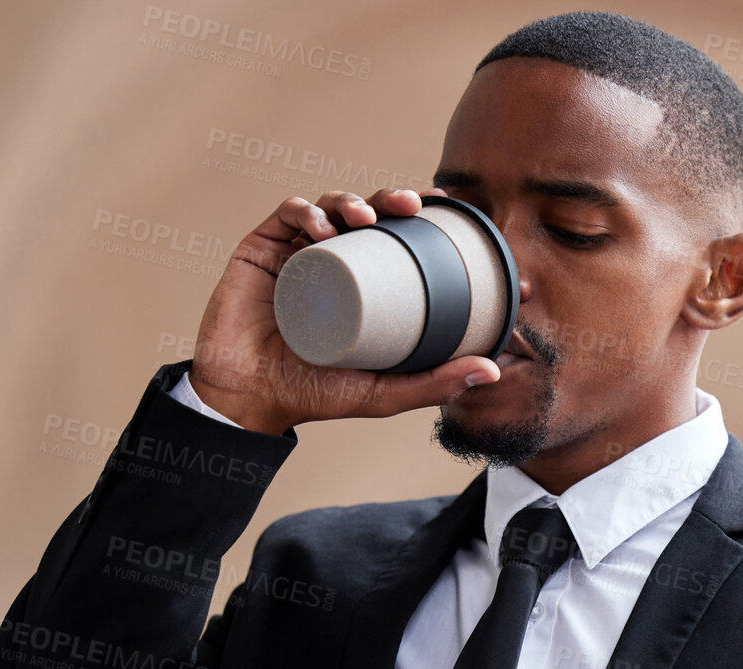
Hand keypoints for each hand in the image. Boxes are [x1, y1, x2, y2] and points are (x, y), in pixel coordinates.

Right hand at [188, 187, 501, 433]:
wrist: (248, 397)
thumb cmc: (314, 395)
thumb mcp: (383, 393)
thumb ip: (435, 384)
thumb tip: (495, 371)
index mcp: (369, 286)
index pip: (408, 246)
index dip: (438, 228)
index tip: (468, 223)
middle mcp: (338, 262)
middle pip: (373, 215)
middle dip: (397, 198)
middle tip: (417, 204)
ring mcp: (301, 252)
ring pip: (334, 206)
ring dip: (354, 199)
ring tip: (367, 215)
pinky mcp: (263, 248)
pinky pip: (289, 214)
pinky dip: (308, 210)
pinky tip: (324, 227)